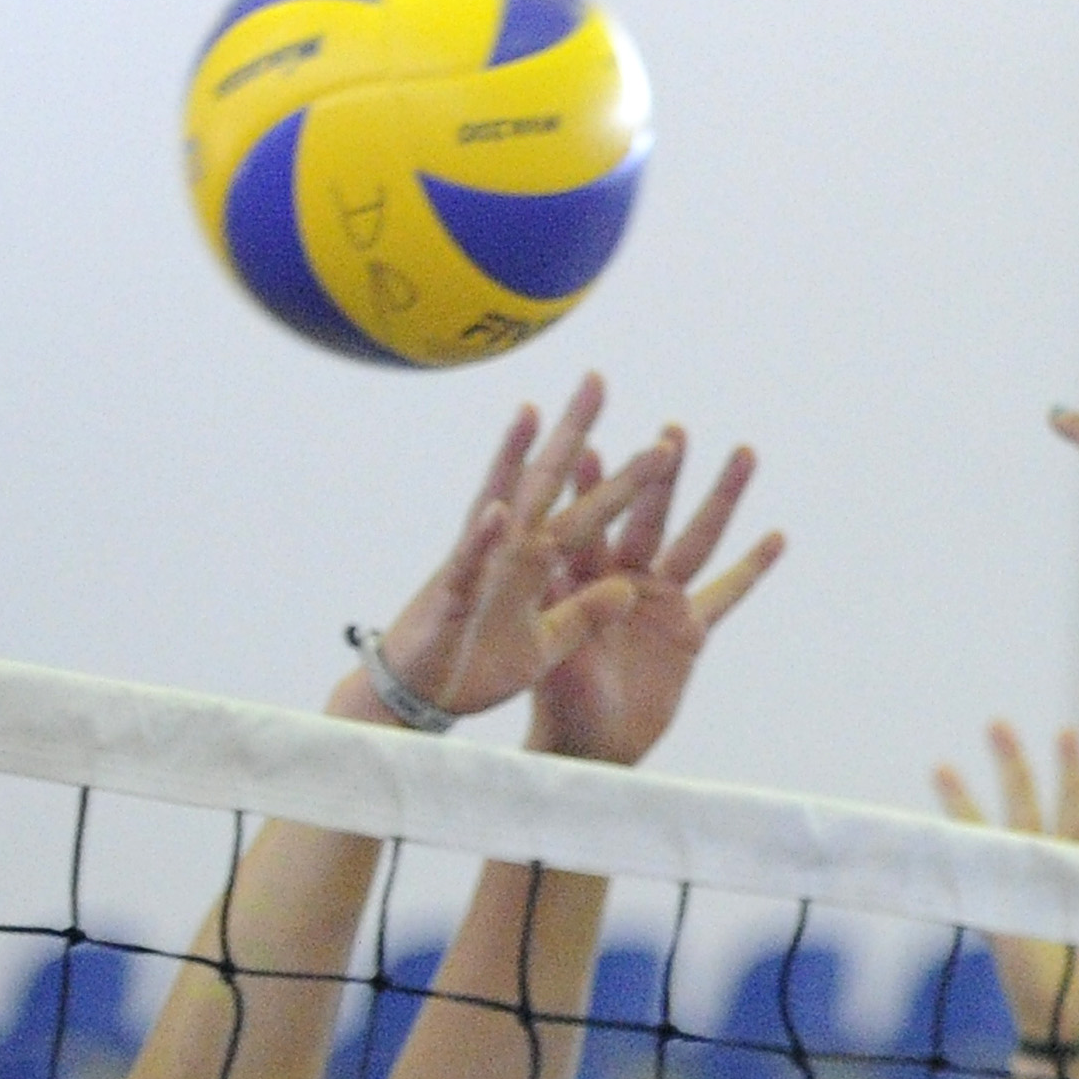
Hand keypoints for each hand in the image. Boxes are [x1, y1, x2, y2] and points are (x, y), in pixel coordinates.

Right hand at [349, 374, 682, 726]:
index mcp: (535, 563)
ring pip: (502, 504)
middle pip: (546, 483)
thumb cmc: (474, 665)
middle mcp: (509, 552)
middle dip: (573, 433)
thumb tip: (629, 588)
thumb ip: (585, 614)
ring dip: (515, 460)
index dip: (621, 478)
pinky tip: (499, 509)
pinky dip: (482, 538)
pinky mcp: (455, 598)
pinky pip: (470, 564)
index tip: (660, 444)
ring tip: (534, 412)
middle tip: (598, 380)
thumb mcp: (546, 645)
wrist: (418, 699)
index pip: (585, 510)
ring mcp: (481, 568)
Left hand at [526, 433, 783, 766]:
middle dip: (662, 474)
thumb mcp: (559, 662)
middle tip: (674, 431)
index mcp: (579, 580)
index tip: (597, 446)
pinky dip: (752, 568)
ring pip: (696, 539)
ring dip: (721, 498)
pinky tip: (776, 537)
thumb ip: (579, 620)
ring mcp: (660, 598)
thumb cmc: (559, 705)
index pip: (587, 522)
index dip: (595, 488)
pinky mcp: (690, 628)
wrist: (590, 748)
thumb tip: (612, 588)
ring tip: (744, 453)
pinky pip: (727, 592)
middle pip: (648, 515)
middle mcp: (622, 577)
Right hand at [933, 724, 1078, 1049]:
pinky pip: (970, 877)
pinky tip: (924, 830)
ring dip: (965, 800)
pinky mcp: (993, 917)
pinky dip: (950, 853)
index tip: (1066, 731)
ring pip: (989, 834)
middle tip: (996, 721)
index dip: (1072, 771)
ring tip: (940, 765)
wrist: (1076, 1028)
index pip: (1075, 807)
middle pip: (1025, 805)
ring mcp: (1014, 891)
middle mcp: (1044, 873)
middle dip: (1012, 764)